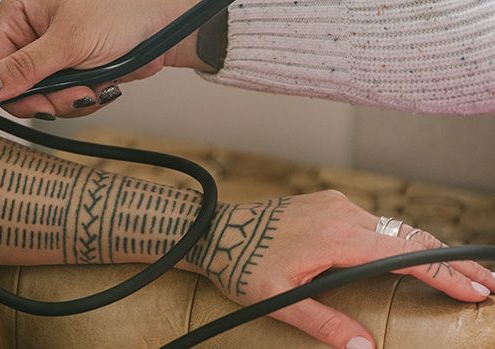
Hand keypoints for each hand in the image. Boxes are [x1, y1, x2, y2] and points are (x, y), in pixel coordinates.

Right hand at [0, 0, 209, 118]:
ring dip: (76, 98)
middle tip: (77, 94)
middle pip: (23, 86)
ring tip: (99, 82)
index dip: (9, 91)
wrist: (169, 18)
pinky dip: (91, 96)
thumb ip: (25, 68)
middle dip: (53, 97)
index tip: (35, 106)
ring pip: (49, 97)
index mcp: (21, 13)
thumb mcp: (68, 41)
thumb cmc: (123, 7)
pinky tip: (106, 81)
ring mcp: (59, 53)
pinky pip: (71, 97)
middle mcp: (36, 33)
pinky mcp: (79, 69)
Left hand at [199, 190, 494, 348]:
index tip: (477, 290)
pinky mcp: (329, 201)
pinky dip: (400, 238)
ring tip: (459, 274)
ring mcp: (337, 204)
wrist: (213, 229)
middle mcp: (343, 214)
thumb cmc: (240, 266)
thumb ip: (323, 324)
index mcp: (336, 238)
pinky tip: (413, 256)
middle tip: (486, 286)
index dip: (446, 274)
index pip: (406, 255)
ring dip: (428, 249)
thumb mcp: (276, 301)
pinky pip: (374, 221)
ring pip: (395, 227)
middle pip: (411, 237)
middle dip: (452, 262)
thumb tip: (366, 348)